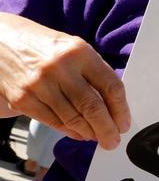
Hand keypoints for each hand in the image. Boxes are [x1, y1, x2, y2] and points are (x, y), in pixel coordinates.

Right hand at [0, 14, 130, 149]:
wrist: (0, 39)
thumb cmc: (45, 47)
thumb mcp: (73, 49)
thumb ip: (94, 73)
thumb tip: (114, 107)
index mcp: (79, 52)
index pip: (111, 87)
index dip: (121, 110)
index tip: (124, 124)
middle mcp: (60, 67)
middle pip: (92, 107)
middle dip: (107, 129)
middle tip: (113, 141)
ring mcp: (39, 84)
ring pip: (73, 119)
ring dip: (89, 133)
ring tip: (97, 137)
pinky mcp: (22, 98)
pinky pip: (52, 122)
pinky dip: (69, 131)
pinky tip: (78, 133)